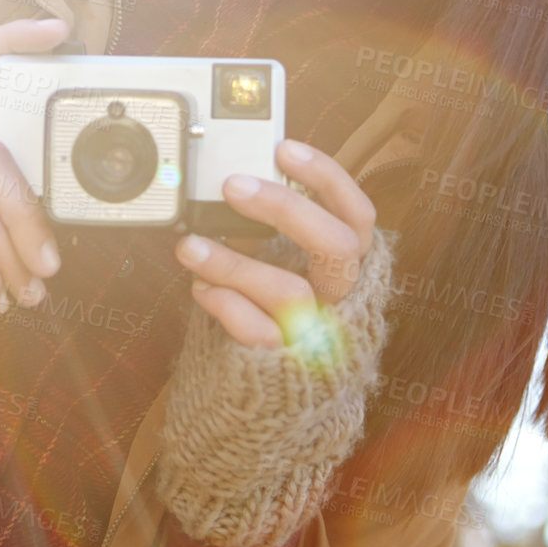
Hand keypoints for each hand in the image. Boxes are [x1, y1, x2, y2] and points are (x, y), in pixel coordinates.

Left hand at [173, 139, 375, 348]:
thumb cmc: (267, 315)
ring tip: (190, 246)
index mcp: (347, 268)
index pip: (357, 215)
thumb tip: (234, 185)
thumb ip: (271, 235)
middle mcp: (342, 301)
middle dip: (284, 208)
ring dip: (232, 262)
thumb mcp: (278, 267)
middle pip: (338, 245)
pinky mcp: (284, 366)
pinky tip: (201, 290)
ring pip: (291, 291)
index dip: (327, 178)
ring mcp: (317, 336)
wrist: (262, 397)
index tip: (283, 149)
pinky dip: (226, 305)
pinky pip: (259, 331)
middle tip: (232, 185)